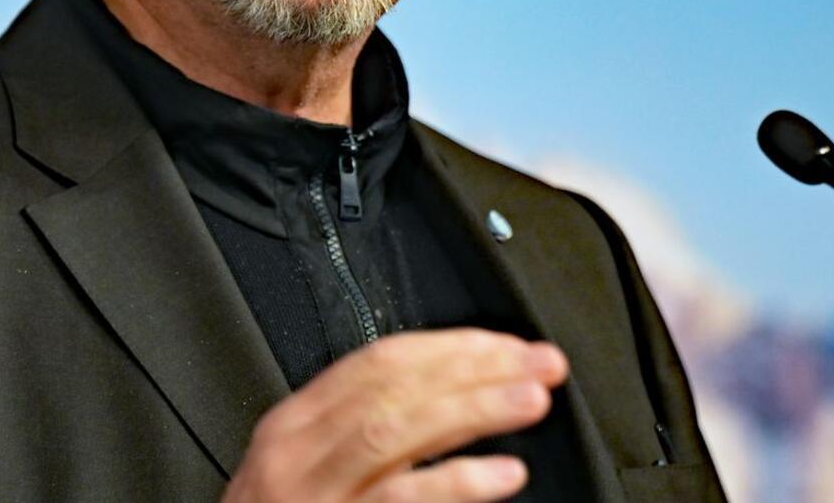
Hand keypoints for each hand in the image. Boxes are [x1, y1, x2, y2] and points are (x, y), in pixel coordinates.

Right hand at [222, 328, 569, 502]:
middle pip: (394, 385)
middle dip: (474, 366)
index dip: (450, 346)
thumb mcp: (302, 470)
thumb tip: (448, 400)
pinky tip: (503, 474)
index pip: (378, 361)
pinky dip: (458, 482)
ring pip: (398, 431)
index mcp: (294, 425)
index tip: (506, 346)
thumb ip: (355, 432)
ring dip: (474, 410)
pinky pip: (403, 500)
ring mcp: (315, 493)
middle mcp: (299, 453)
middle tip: (539, 362)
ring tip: (531, 401)